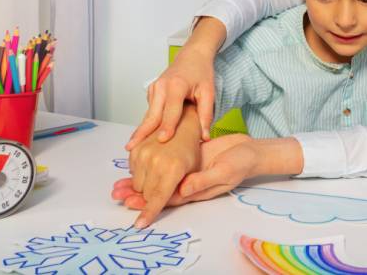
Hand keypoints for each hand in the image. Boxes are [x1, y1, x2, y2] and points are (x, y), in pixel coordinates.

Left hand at [112, 133, 251, 214]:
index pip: (168, 200)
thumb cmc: (241, 162)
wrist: (249, 150)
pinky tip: (135, 164)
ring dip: (138, 183)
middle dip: (136, 195)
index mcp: (196, 190)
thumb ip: (203, 180)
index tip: (135, 216)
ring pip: (158, 180)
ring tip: (117, 186)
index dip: (151, 207)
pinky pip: (164, 166)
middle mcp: (187, 183)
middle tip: (117, 195)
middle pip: (158, 192)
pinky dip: (148, 166)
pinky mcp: (185, 159)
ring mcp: (185, 171)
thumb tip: (183, 188)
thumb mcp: (224, 171)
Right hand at [114, 107, 201, 227]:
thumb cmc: (190, 150)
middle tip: (162, 186)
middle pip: (145, 194)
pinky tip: (152, 165)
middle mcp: (156, 161)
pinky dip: (140, 173)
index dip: (148, 214)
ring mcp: (144, 154)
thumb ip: (180, 189)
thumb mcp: (191, 171)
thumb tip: (164, 203)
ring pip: (137, 184)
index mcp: (173, 169)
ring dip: (145, 186)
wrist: (182, 124)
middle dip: (152, 197)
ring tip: (159, 173)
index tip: (139, 225)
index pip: (157, 198)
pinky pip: (132, 172)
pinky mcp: (136, 149)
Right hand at [125, 18, 225, 149]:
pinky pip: (150, 111)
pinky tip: (145, 137)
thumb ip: (206, 115)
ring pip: (149, 114)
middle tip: (132, 148)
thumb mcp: (208, 92)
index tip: (162, 140)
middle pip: (152, 114)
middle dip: (142, 132)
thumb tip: (205, 137)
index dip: (167, 126)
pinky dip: (148, 123)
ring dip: (142, 130)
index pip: (171, 110)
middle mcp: (161, 87)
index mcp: (176, 85)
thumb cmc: (201, 73)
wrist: (192, 56)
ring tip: (133, 147)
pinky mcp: (152, 92)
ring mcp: (154, 89)